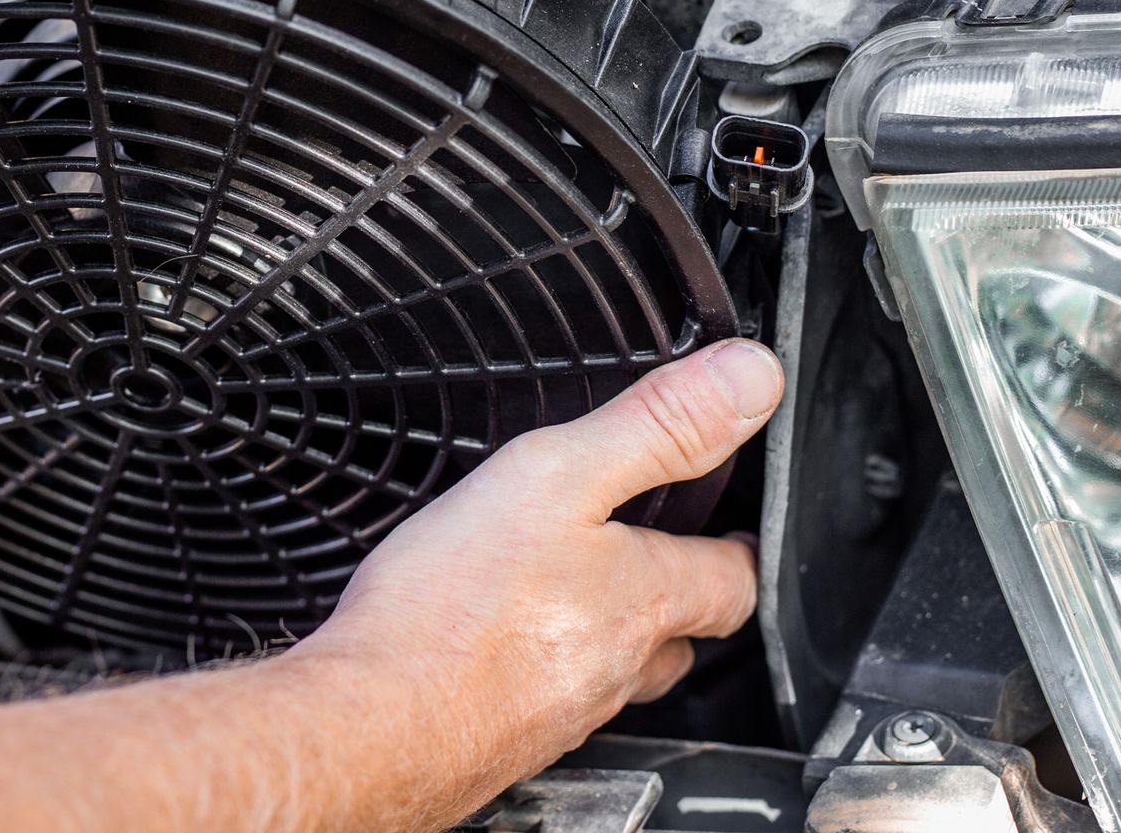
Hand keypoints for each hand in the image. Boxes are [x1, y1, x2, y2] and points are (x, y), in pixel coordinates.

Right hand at [305, 339, 782, 787]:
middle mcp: (616, 666)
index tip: (733, 530)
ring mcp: (560, 712)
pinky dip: (535, 670)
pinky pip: (543, 702)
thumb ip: (654, 427)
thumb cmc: (453, 610)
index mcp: (645, 596)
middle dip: (677, 600)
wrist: (370, 726)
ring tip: (578, 601)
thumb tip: (750, 379)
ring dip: (610, 638)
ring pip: (613, 674)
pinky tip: (493, 650)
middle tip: (659, 563)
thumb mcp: (556, 478)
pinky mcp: (500, 742)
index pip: (735, 580)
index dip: (738, 550)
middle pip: (679, 638)